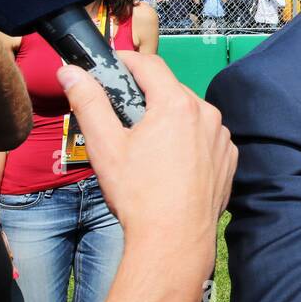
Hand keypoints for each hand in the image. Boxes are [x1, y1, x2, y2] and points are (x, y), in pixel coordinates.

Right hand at [57, 52, 235, 288]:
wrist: (174, 240)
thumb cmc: (139, 195)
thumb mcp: (105, 145)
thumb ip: (88, 102)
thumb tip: (72, 72)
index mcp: (177, 104)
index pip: (149, 64)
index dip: (126, 61)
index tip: (112, 67)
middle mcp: (207, 114)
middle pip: (171, 90)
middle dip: (147, 96)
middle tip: (123, 115)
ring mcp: (222, 138)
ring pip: (190, 115)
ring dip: (170, 120)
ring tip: (147, 147)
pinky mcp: (228, 159)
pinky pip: (206, 138)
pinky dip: (189, 142)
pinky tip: (170, 165)